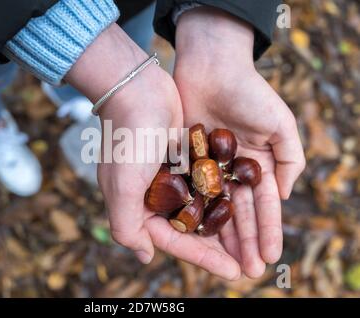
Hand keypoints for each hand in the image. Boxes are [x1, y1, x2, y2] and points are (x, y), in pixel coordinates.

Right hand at [66, 23, 240, 279]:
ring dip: (229, 228)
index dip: (202, 259)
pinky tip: (248, 208)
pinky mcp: (187, 161)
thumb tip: (146, 256)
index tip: (232, 272)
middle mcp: (155, 198)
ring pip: (205, 211)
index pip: (174, 241)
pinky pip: (210, 186)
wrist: (137, 89)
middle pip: (193, 231)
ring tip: (255, 245)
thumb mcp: (122, 186)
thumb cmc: (128, 138)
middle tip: (251, 267)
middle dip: (221, 250)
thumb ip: (126, 226)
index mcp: (138, 208)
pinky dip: (227, 198)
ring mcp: (173, 180)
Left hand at [174, 8, 305, 277]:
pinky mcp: (184, 161)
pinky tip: (195, 236)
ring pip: (213, 209)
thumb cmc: (248, 92)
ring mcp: (207, 168)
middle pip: (238, 213)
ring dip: (220, 237)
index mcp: (257, 164)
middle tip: (247, 271)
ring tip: (224, 263)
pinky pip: (188, 192)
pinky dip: (192, 214)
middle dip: (244, 242)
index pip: (263, 206)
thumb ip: (290, 159)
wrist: (210, 67)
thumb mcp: (280, 123)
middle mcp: (232, 171)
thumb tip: (283, 195)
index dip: (267, 231)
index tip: (270, 257)